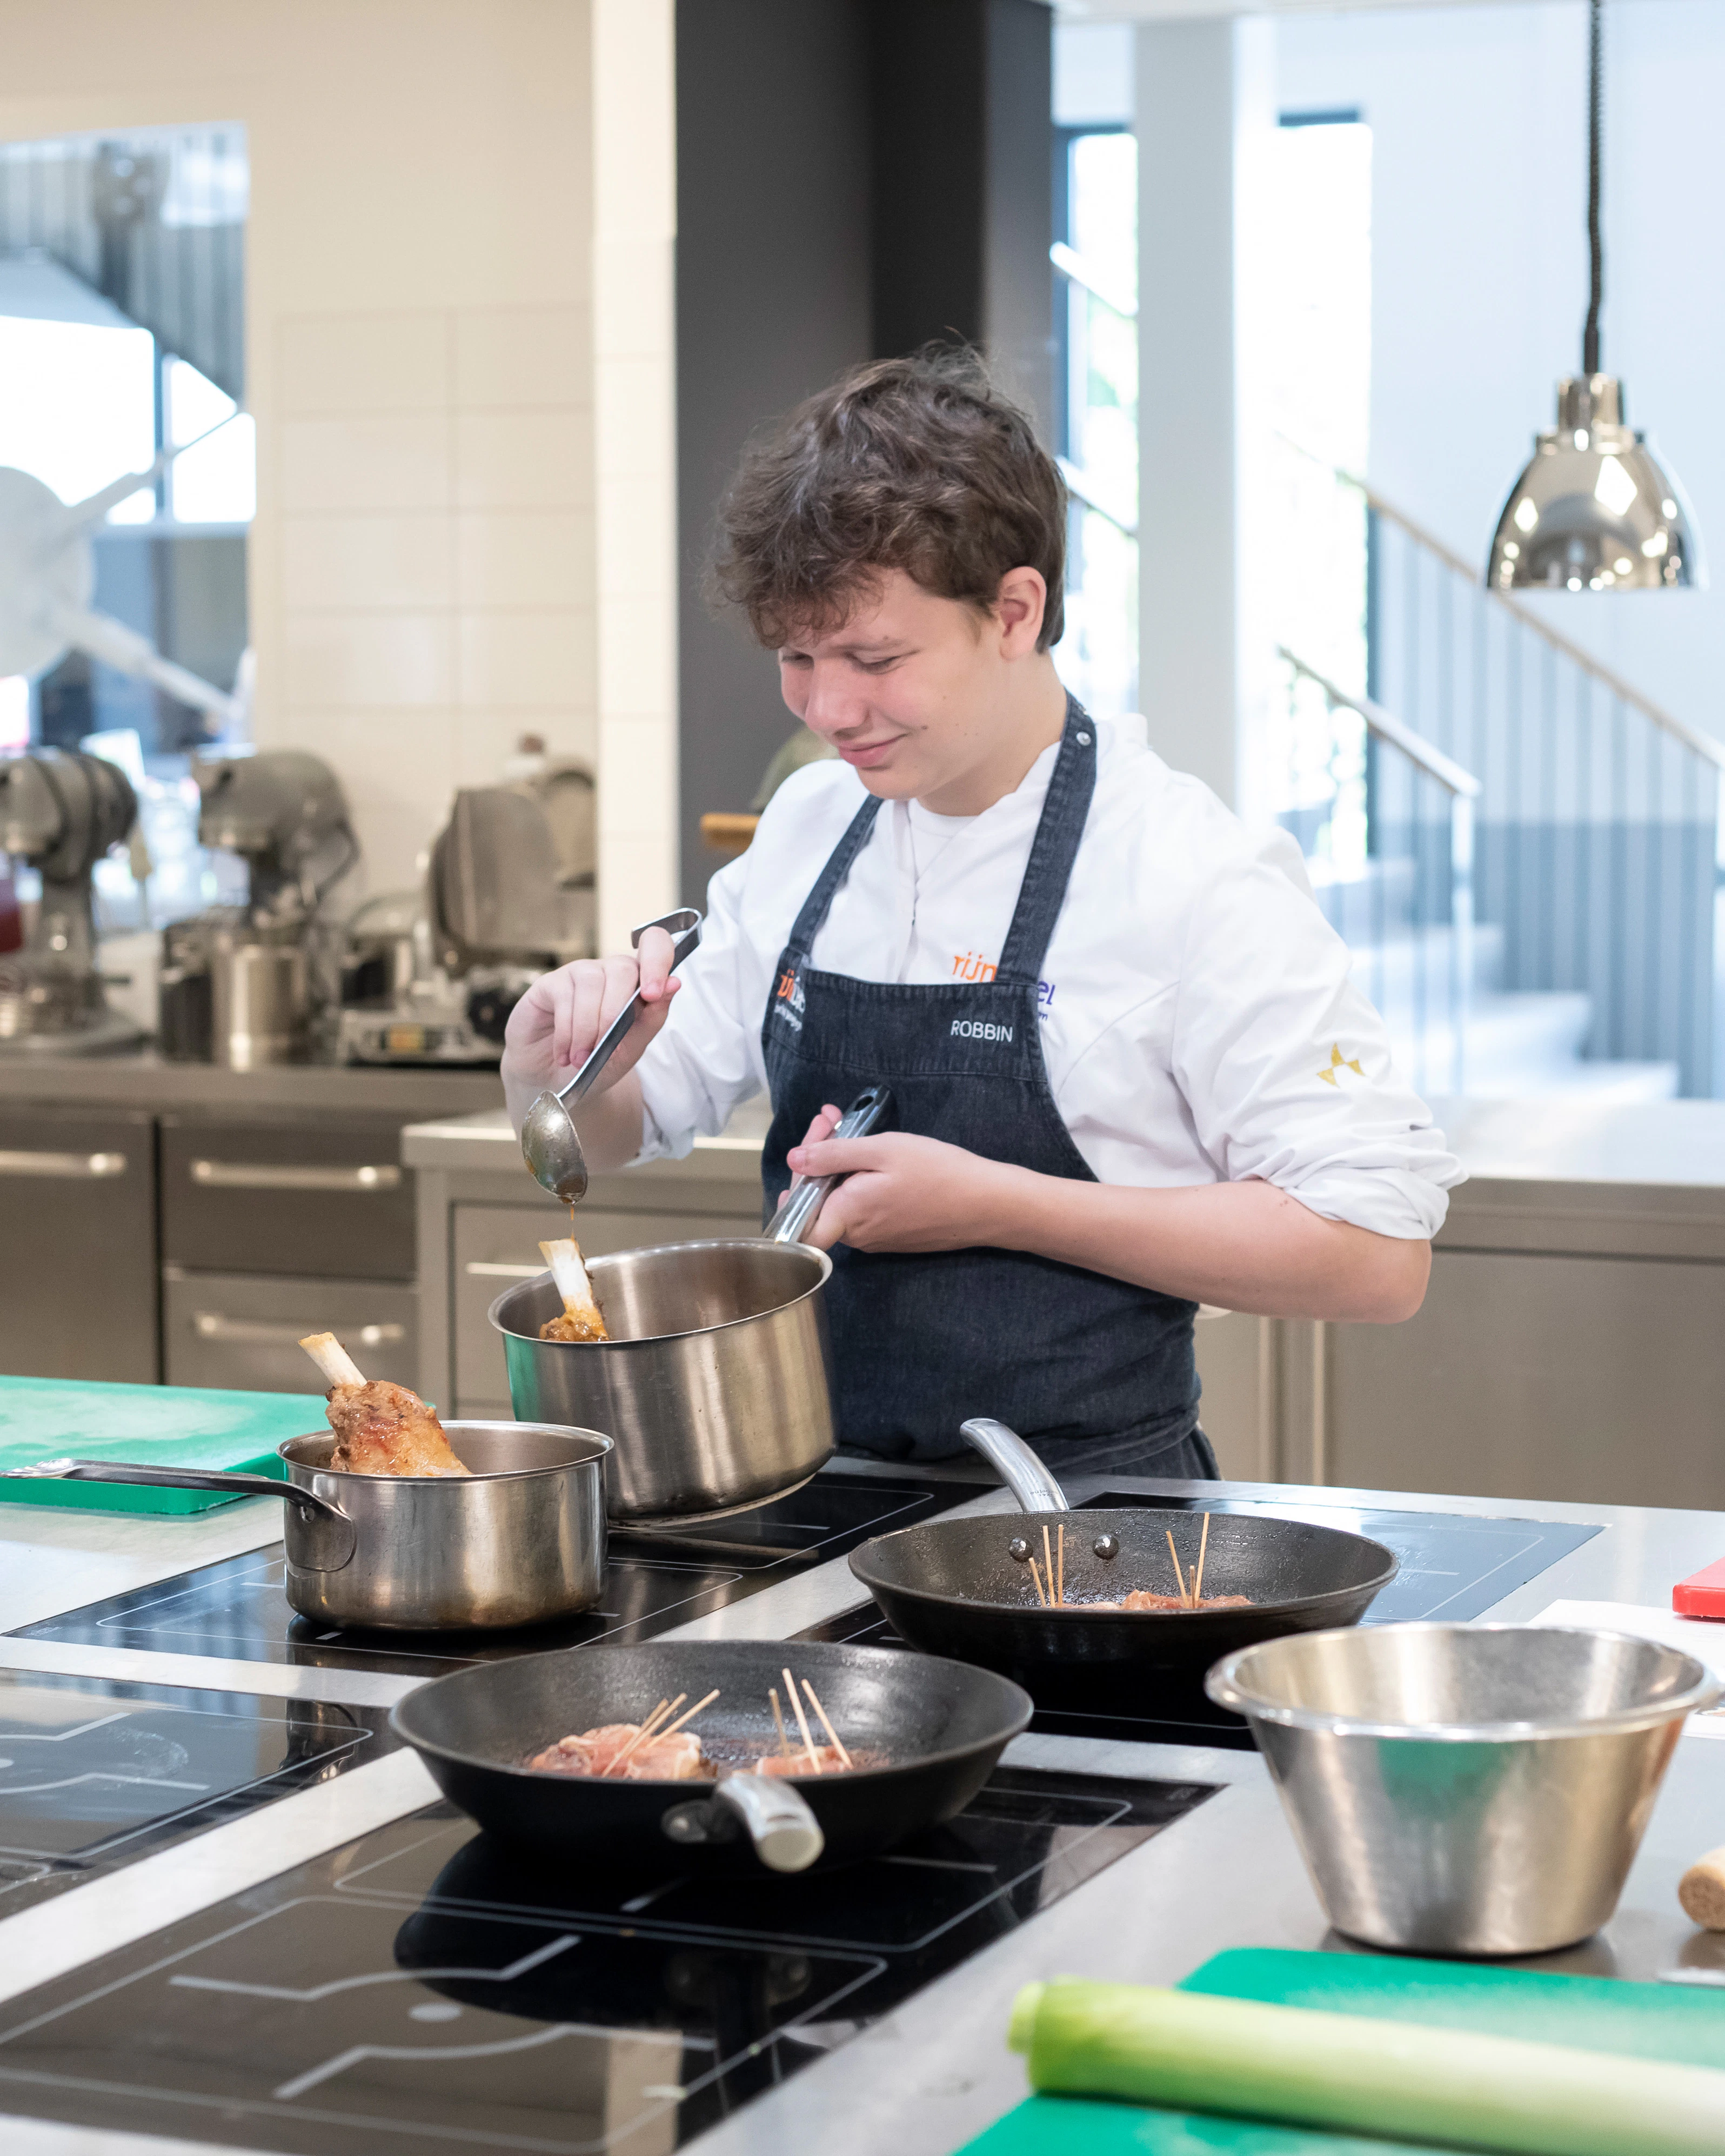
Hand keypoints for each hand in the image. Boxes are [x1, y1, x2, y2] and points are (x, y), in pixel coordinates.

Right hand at [500, 927, 680, 1097]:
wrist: (558, 1081)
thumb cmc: (600, 1061)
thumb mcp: (633, 1047)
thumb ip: (654, 1017)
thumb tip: (675, 982)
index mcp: (638, 981)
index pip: (655, 944)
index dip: (657, 961)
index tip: (652, 995)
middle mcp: (610, 971)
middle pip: (622, 968)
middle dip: (614, 1013)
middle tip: (601, 1049)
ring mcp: (579, 973)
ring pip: (591, 983)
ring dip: (587, 1028)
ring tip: (580, 1060)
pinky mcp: (550, 983)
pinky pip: (563, 996)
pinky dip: (566, 1032)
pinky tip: (564, 1054)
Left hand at [784, 1107, 1020, 1252]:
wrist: (988, 1204)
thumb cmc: (938, 1172)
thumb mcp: (882, 1150)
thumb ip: (832, 1155)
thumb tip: (793, 1160)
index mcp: (847, 1216)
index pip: (796, 1210)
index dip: (797, 1173)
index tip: (818, 1133)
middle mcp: (857, 1236)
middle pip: (818, 1201)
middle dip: (818, 1156)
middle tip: (832, 1119)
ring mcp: (877, 1239)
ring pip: (841, 1203)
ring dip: (839, 1166)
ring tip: (851, 1130)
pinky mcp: (895, 1237)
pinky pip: (864, 1210)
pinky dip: (860, 1181)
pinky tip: (874, 1157)